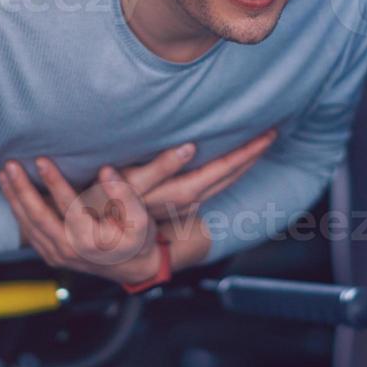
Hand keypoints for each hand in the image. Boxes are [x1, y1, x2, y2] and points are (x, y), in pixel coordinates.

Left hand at [0, 157, 160, 284]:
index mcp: (91, 240)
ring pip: (28, 224)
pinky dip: (17, 210)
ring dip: (14, 198)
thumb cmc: (136, 239)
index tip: (41, 160)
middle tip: (10, 164)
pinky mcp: (50, 254)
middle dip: (22, 188)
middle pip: (38, 217)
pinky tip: (11, 192)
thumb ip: (124, 195)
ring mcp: (56, 254)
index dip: (54, 182)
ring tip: (3, 173)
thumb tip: (105, 171)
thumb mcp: (141, 219)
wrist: (130, 267)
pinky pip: (29, 231)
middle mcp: (69, 250)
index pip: (67, 206)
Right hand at [111, 129, 278, 225]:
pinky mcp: (176, 206)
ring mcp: (184, 206)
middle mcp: (188, 201)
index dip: (249, 152)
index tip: (268, 135)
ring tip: (256, 145)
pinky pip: (209, 186)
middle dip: (252, 156)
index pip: (225, 169)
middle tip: (271, 134)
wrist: (95, 232)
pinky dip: (223, 173)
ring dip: (240, 164)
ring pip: (221, 182)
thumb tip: (189, 148)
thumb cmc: (107, 201)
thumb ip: (160, 166)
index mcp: (183, 192)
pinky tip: (225, 162)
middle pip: (230, 176)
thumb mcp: (130, 182)